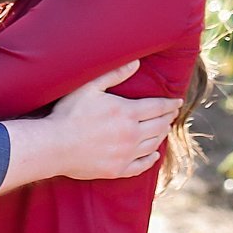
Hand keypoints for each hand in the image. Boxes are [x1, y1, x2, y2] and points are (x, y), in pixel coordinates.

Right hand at [45, 63, 181, 179]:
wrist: (54, 146)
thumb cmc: (69, 114)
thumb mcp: (89, 87)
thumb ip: (114, 74)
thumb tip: (136, 62)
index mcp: (128, 113)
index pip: (158, 108)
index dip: (170, 105)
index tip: (177, 102)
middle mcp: (132, 135)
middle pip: (159, 126)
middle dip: (168, 118)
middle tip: (172, 114)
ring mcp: (126, 155)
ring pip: (153, 144)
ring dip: (161, 135)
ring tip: (164, 129)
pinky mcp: (117, 170)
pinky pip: (141, 165)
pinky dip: (151, 159)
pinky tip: (154, 154)